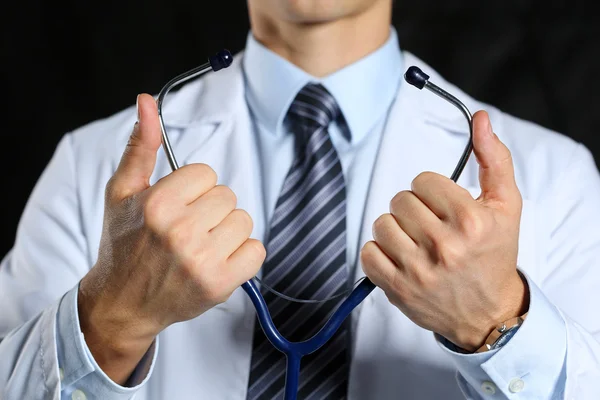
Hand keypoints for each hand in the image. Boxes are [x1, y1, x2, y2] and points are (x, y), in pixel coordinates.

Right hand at [78, 94, 265, 382]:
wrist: (123, 303)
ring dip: (227, 230)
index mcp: (157, 205)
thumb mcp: (122, 192)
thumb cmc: (123, 244)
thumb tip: (147, 101)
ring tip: (201, 246)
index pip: (206, 173)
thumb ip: (140, 147)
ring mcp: (202, 260)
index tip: (177, 207)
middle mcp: (180, 232)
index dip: (192, 188)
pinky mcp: (220, 284)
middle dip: (210, 209)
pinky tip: (218, 261)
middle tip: (186, 229)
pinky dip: (242, 255)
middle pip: (227, 195)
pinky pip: (257, 250)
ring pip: (243, 220)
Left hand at [361, 110, 527, 351]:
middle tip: (430, 224)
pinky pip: (368, 252)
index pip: (423, 180)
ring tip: (415, 240)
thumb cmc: (494, 253)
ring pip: (381, 223)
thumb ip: (494, 159)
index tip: (443, 205)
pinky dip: (379, 251)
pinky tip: (400, 256)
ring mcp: (418, 271)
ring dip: (395, 228)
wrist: (488, 312)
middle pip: (400, 200)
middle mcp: (444, 247)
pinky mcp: (397, 289)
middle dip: (413, 207)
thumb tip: (478, 119)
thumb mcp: (505, 206)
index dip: (432, 190)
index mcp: (471, 222)